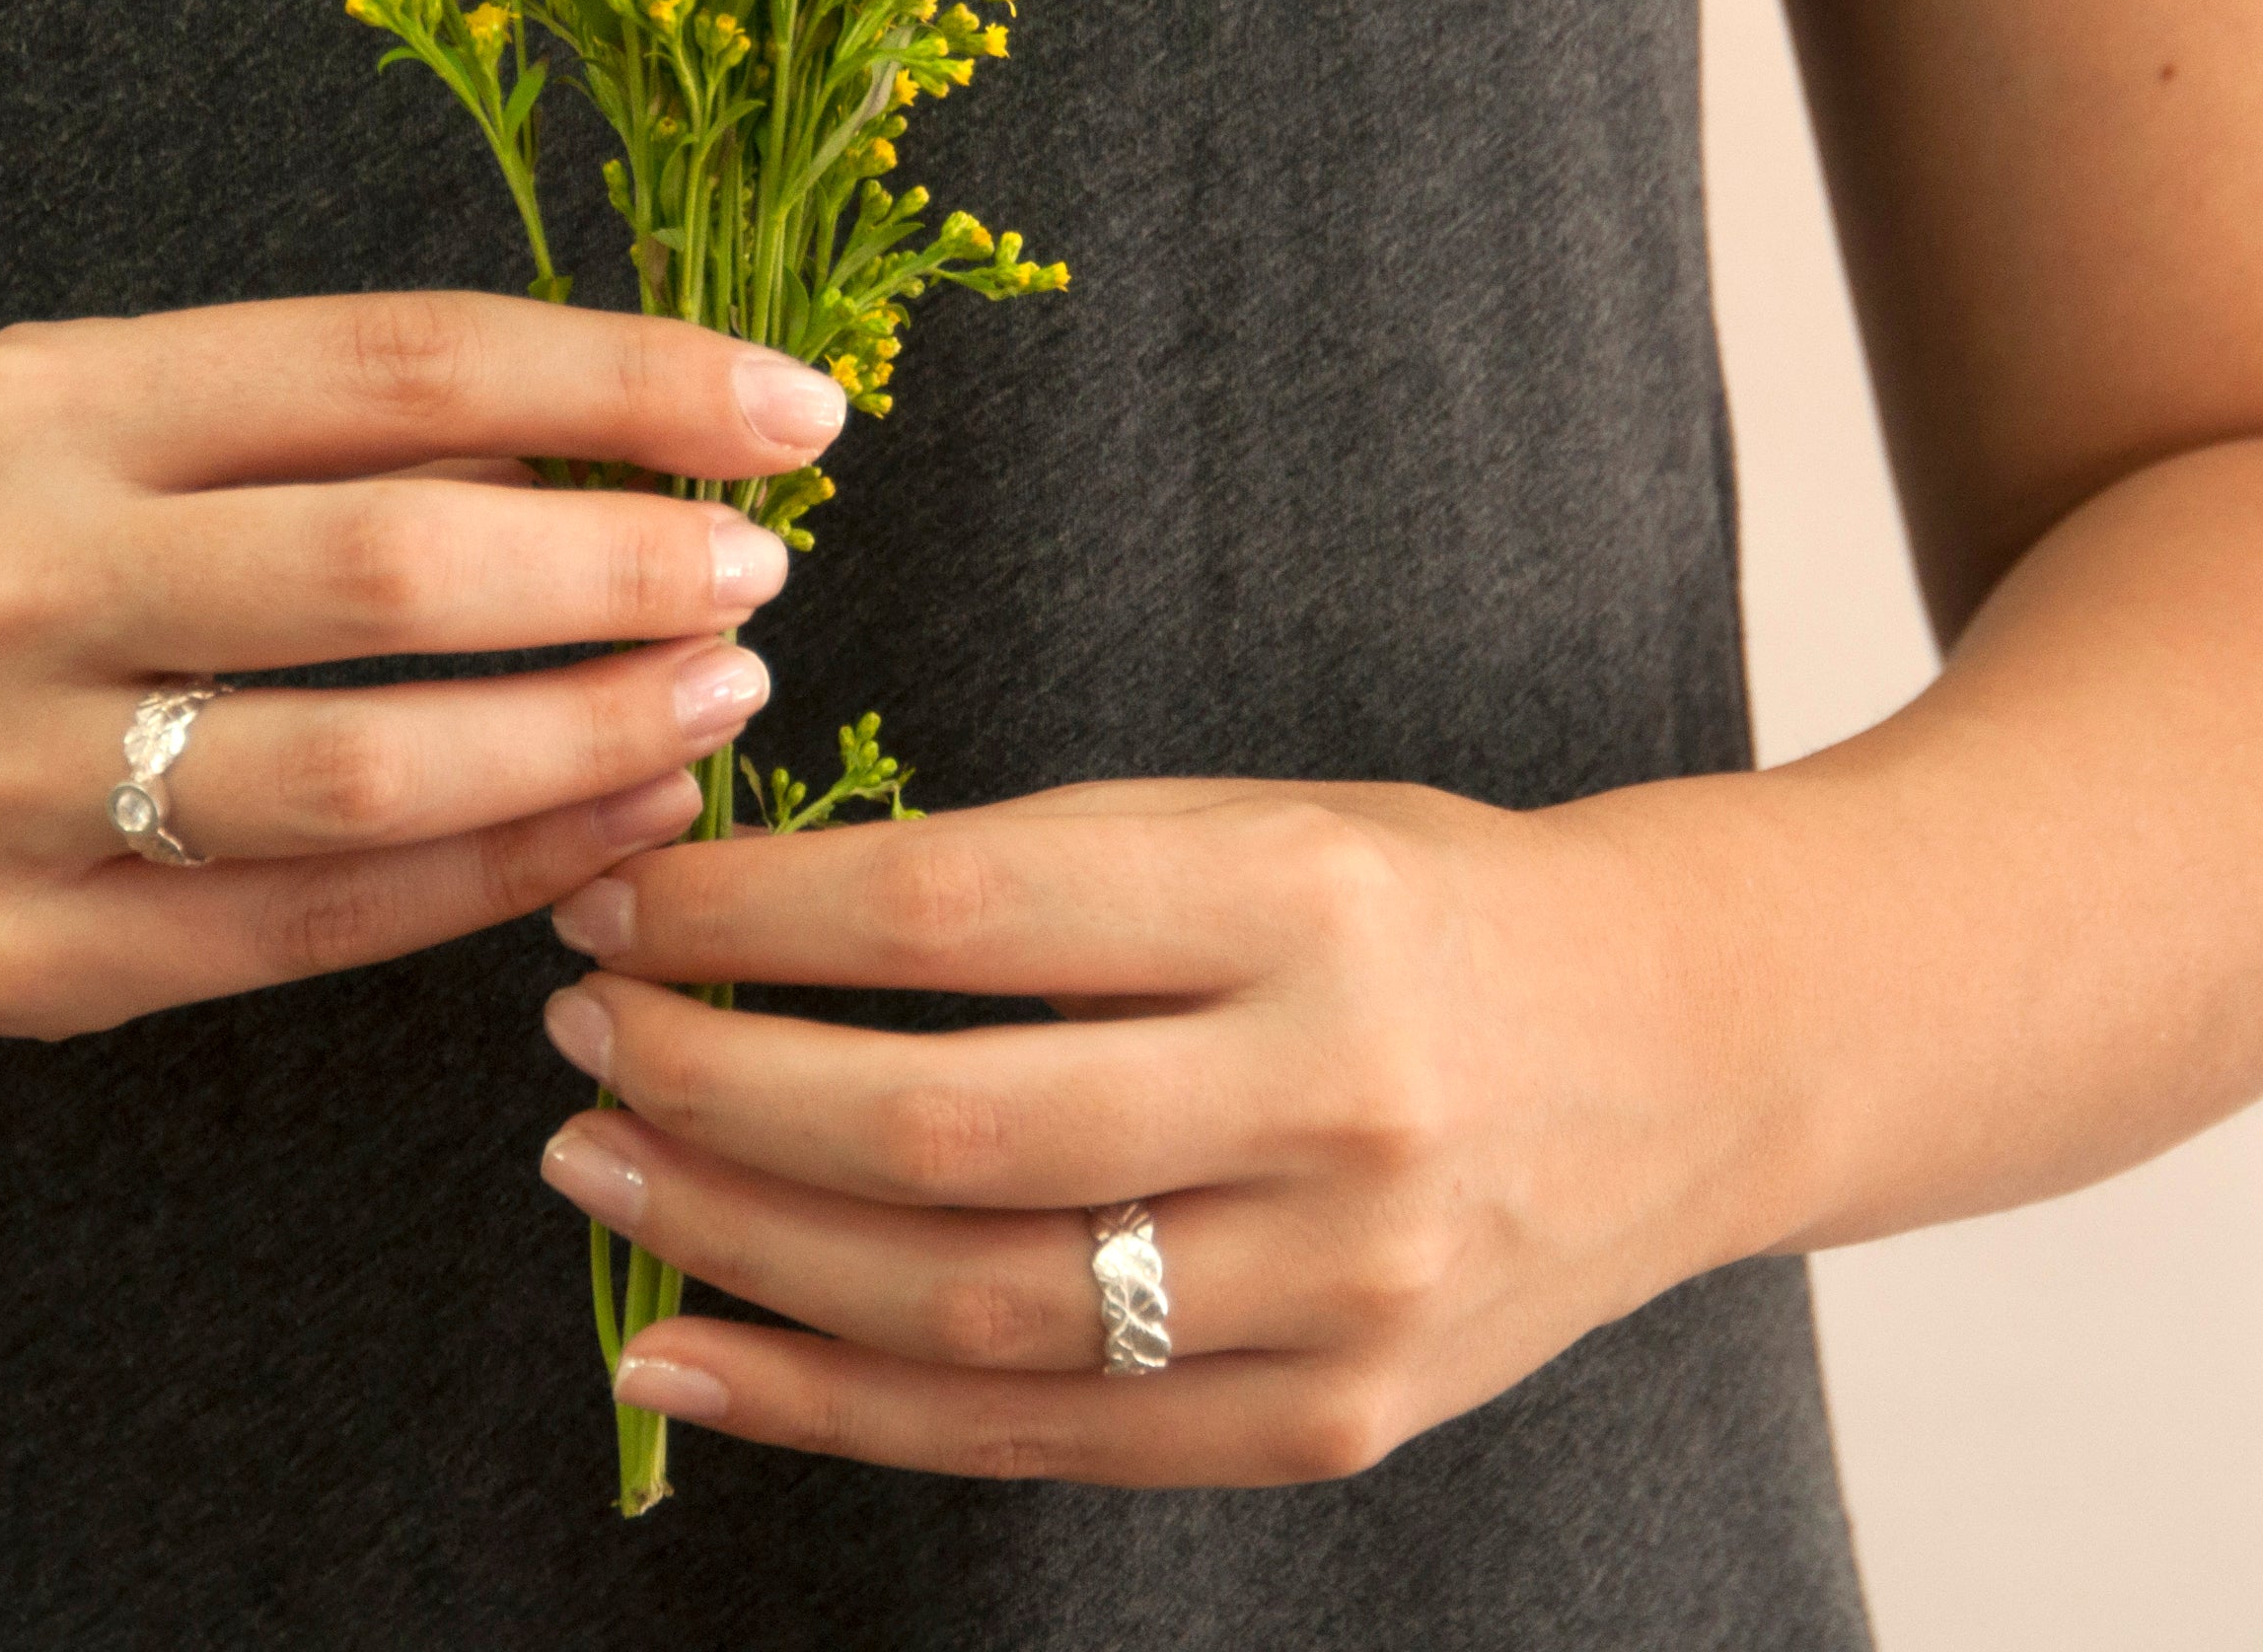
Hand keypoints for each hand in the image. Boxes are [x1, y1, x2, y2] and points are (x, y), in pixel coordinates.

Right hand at [0, 290, 847, 1037]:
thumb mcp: (81, 414)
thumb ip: (313, 422)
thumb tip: (603, 446)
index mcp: (49, 404)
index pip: (393, 363)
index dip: (619, 383)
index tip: (790, 406)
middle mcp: (12, 582)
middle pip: (389, 572)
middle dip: (620, 574)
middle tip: (757, 573)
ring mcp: (4, 788)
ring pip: (367, 778)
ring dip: (587, 742)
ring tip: (717, 702)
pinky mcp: (21, 963)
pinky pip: (312, 929)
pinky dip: (495, 883)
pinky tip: (612, 831)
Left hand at [529, 779, 1772, 1483]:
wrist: (1684, 1051)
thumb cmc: (1416, 904)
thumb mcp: (1242, 823)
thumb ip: (1024, 877)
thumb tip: (737, 929)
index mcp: (1300, 904)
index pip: (955, 911)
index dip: (747, 914)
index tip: (615, 897)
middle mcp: (1329, 1102)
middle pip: (944, 1130)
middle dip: (713, 1086)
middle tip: (578, 1037)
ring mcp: (1340, 1292)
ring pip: (970, 1312)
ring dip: (740, 1249)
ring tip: (599, 1173)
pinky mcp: (1328, 1424)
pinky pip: (1037, 1439)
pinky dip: (835, 1411)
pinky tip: (692, 1355)